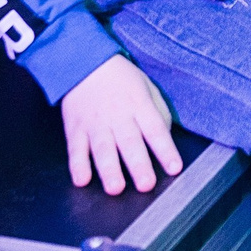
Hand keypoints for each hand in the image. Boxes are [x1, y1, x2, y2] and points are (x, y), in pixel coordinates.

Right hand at [60, 54, 182, 194]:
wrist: (85, 62)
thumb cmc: (122, 80)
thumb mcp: (148, 88)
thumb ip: (159, 114)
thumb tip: (165, 142)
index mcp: (139, 105)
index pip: (155, 129)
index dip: (166, 150)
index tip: (174, 168)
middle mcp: (118, 116)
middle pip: (130, 142)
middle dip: (138, 165)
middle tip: (146, 185)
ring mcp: (95, 123)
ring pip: (102, 148)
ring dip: (109, 170)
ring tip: (115, 188)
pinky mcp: (75, 129)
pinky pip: (76, 149)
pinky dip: (77, 165)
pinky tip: (82, 180)